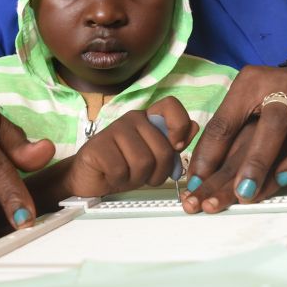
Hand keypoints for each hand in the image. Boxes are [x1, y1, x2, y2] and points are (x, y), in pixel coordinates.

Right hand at [64, 97, 196, 196]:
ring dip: (138, 178)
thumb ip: (173, 143)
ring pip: (143, 162)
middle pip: (163, 149)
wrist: (90, 179)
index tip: (177, 146)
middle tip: (144, 174)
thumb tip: (195, 126)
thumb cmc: (124, 167)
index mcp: (149, 119)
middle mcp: (133, 119)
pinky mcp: (97, 146)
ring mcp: (114, 130)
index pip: (171, 106)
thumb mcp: (154, 158)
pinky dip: (119, 180)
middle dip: (158, 172)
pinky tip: (111, 175)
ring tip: (127, 174)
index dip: (180, 126)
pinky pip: (121, 170)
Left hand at [183, 65, 286, 211]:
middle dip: (258, 160)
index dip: (210, 155)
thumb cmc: (264, 99)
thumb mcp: (237, 107)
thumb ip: (220, 138)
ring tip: (279, 184)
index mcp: (251, 82)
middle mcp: (286, 86)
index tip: (197, 186)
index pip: (227, 121)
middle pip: (274, 122)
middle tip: (242, 193)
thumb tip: (197, 179)